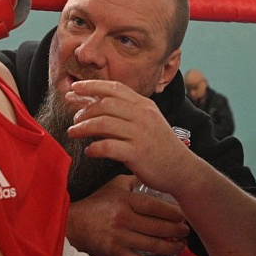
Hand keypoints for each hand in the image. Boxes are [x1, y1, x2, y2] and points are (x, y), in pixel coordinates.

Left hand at [66, 80, 196, 194]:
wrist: (182, 169)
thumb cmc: (160, 146)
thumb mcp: (147, 122)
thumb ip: (124, 113)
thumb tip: (93, 107)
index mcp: (144, 105)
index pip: (114, 88)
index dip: (92, 85)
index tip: (75, 88)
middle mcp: (143, 115)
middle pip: (105, 104)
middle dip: (84, 109)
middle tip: (74, 119)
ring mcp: (141, 134)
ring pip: (103, 123)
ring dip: (83, 127)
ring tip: (73, 132)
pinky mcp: (138, 154)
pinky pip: (108, 147)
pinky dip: (94, 148)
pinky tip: (89, 151)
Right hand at [66, 175, 188, 255]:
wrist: (74, 223)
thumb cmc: (95, 204)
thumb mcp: (112, 186)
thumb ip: (131, 181)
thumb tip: (149, 175)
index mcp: (124, 201)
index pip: (153, 206)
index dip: (171, 212)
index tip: (182, 215)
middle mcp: (123, 219)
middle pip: (157, 226)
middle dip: (176, 230)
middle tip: (185, 230)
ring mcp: (120, 237)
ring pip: (152, 245)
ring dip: (170, 247)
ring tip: (179, 245)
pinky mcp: (115, 253)